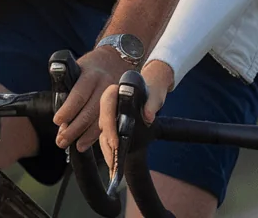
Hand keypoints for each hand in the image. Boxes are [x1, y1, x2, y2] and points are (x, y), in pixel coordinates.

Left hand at [53, 47, 133, 151]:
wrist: (116, 59)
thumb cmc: (91, 66)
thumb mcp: (77, 68)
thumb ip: (68, 87)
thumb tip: (59, 116)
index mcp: (91, 76)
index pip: (79, 95)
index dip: (68, 110)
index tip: (57, 121)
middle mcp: (105, 86)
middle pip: (89, 112)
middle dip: (74, 129)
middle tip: (61, 141)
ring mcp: (116, 97)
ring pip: (101, 120)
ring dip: (86, 136)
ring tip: (75, 145)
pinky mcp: (121, 105)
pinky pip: (110, 123)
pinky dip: (98, 134)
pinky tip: (88, 142)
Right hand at [99, 60, 172, 175]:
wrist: (152, 91)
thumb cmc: (153, 92)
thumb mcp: (155, 95)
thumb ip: (152, 104)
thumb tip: (147, 116)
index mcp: (116, 91)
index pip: (107, 104)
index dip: (109, 123)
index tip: (115, 141)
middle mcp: (109, 104)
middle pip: (102, 122)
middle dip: (108, 141)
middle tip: (114, 159)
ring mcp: (109, 116)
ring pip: (102, 133)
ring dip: (107, 150)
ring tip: (114, 166)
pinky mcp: (111, 126)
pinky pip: (107, 139)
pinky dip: (110, 151)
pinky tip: (114, 164)